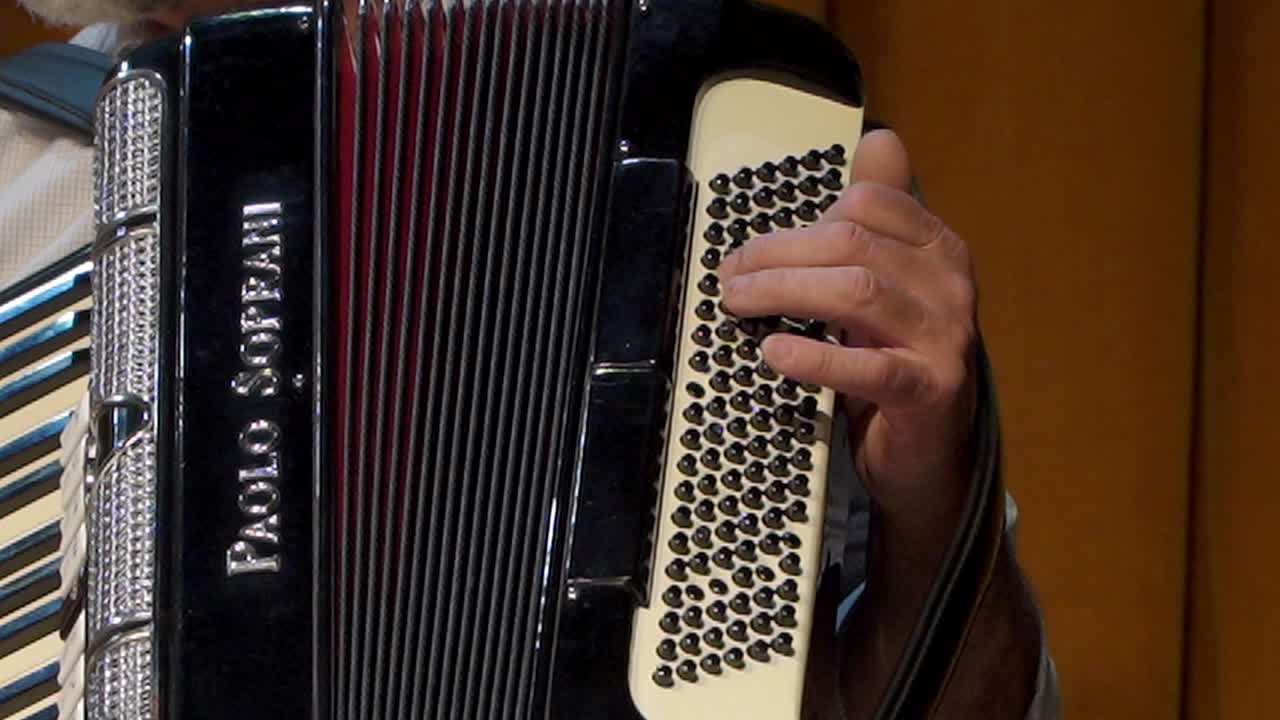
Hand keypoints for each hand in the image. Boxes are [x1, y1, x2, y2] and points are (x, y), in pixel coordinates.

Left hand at [719, 129, 979, 537]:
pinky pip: (868, 366)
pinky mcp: (929, 391)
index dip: (797, 222)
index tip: (749, 250)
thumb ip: (879, 216)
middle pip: (852, 242)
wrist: (930, 451)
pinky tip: (774, 351)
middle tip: (728, 276)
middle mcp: (951, 285)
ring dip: (783, 292)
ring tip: (737, 303)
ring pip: (858, 292)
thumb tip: (880, 139)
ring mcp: (945, 338)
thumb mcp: (888, 281)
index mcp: (939, 249)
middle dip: (777, 254)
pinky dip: (814, 356)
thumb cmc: (897, 359)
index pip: (867, 204)